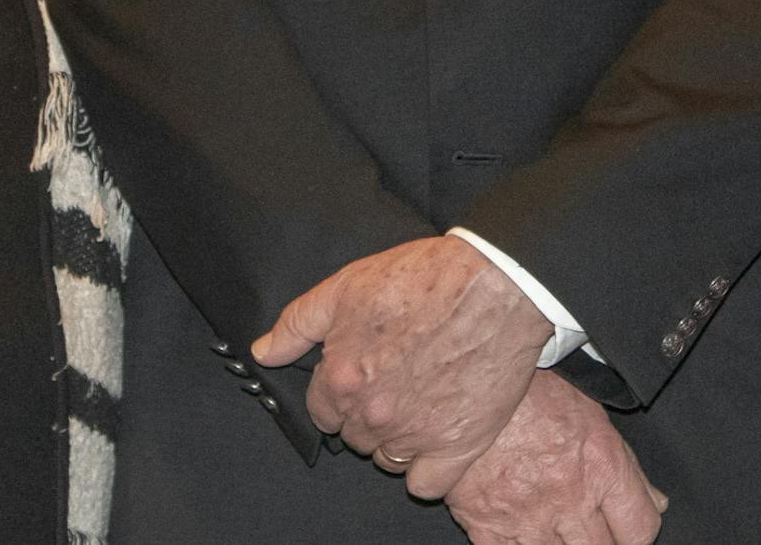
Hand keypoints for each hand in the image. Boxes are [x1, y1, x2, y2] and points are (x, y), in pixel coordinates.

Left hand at [253, 236, 552, 496]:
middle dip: (367, 412)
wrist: (497, 284)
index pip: (322, 412)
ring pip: (387, 459)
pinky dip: (427, 467)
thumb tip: (263, 353)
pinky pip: (426, 483)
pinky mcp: (457, 447)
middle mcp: (375, 415)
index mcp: (343, 378)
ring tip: (420, 396)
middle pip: (354, 436)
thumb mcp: (348, 284)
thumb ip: (298, 323)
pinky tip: (435, 434)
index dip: (341, 390)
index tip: (364, 371)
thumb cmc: (423, 277)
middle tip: (396, 377)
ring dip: (396, 436)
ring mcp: (416, 436)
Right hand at [446, 371, 666, 544]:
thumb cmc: (529, 391)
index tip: (626, 532)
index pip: (641, 529)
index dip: (637, 534)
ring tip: (555, 526)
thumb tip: (656, 502)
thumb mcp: (590, 415)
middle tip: (587, 527)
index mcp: (600, 465)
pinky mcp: (488, 526)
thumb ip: (628, 466)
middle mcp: (569, 497)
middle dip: (601, 543)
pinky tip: (523, 534)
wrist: (466, 382)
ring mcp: (527, 517)